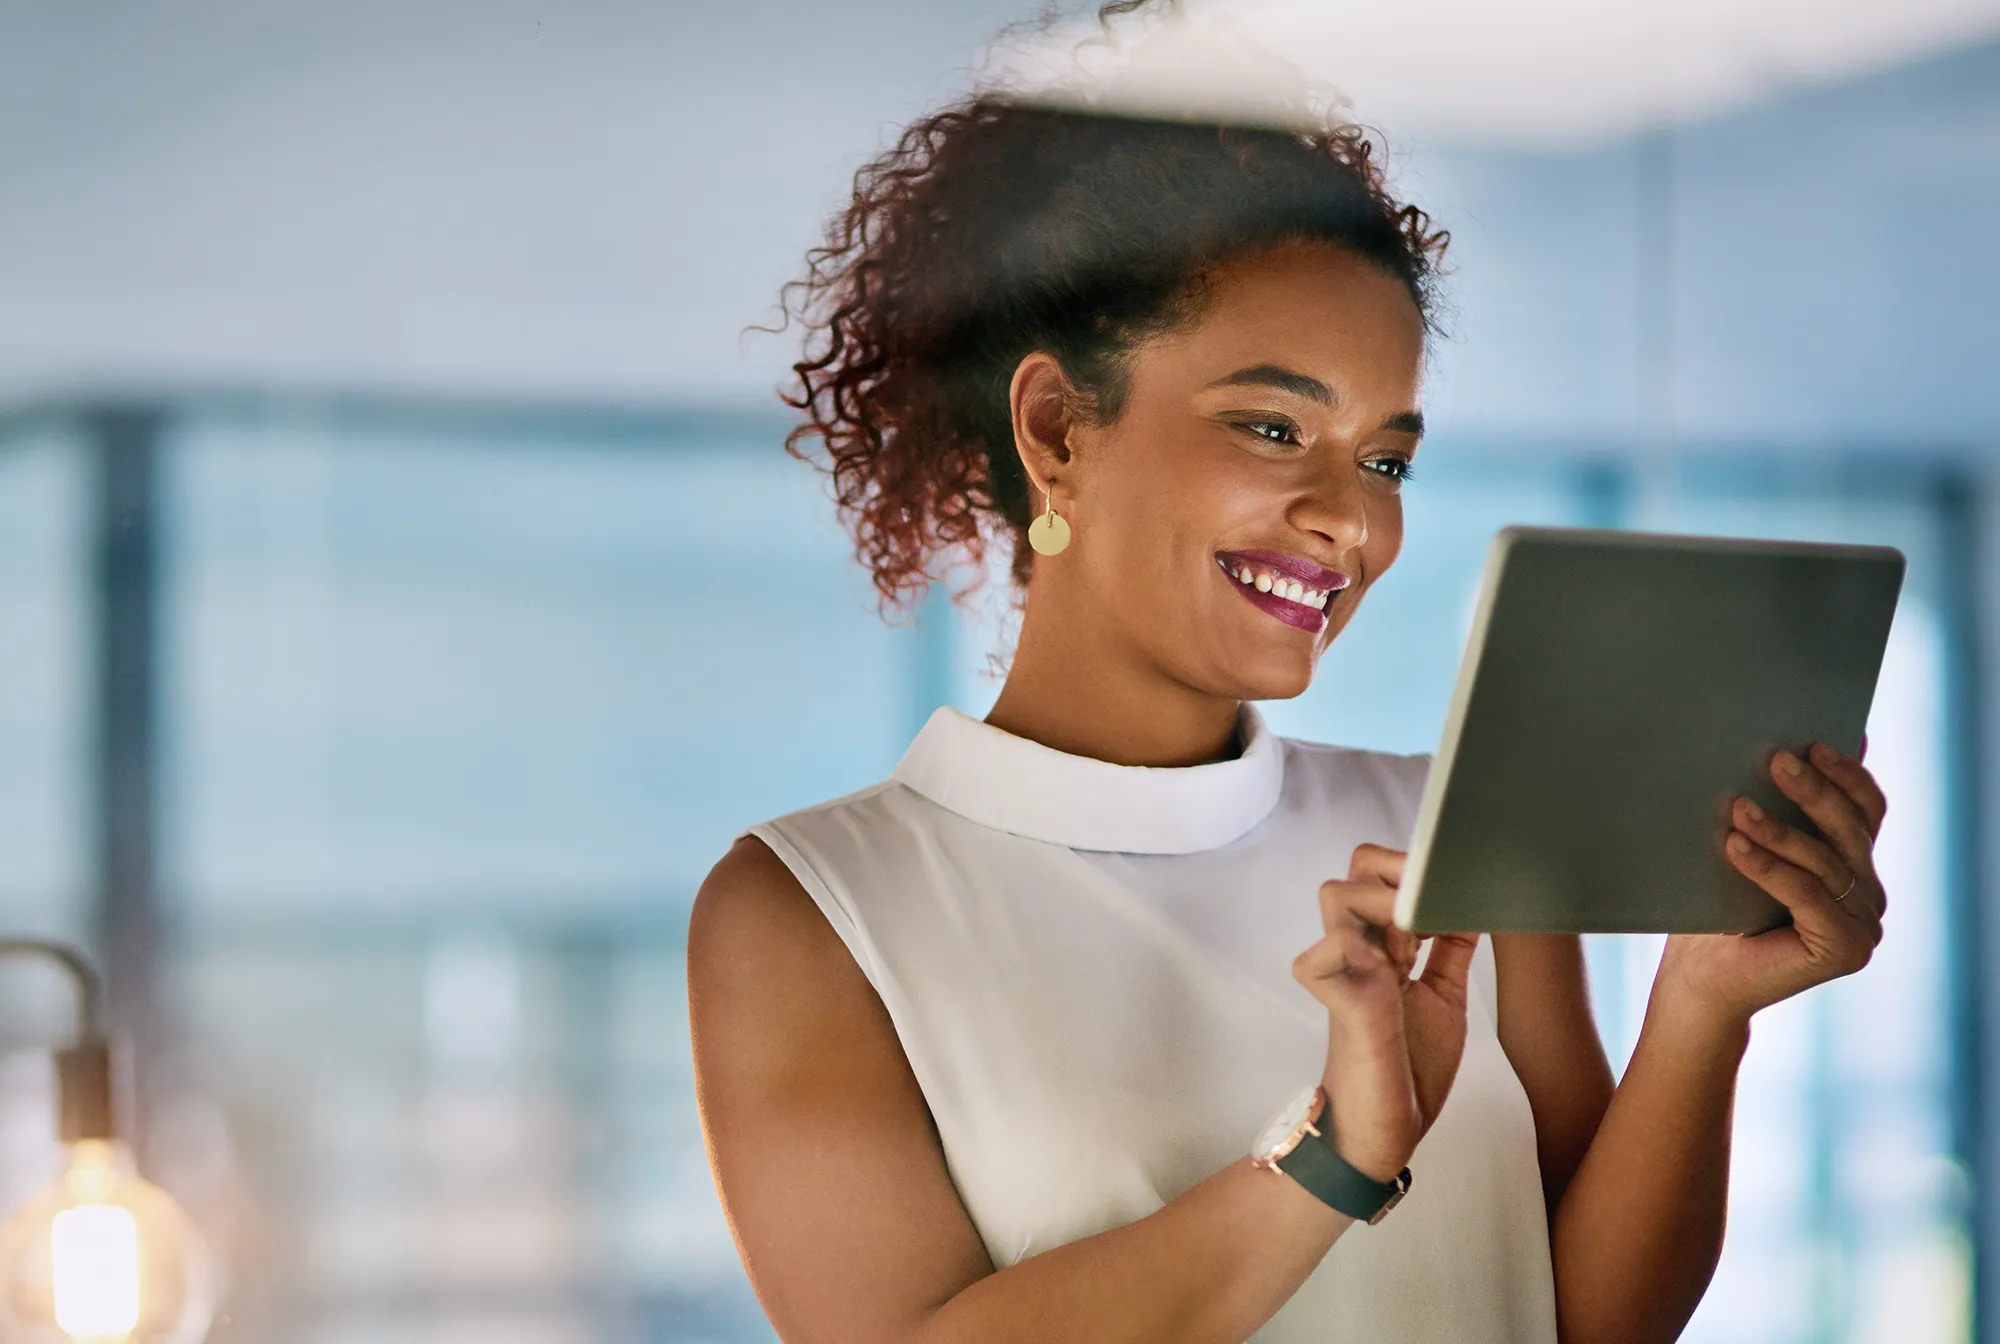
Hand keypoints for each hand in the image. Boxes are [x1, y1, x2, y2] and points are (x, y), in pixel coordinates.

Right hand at [1292, 844, 1479, 1181]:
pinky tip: (1391, 968)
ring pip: (1335, 896)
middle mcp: (1359, 951)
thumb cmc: (1408, 1068)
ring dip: (1379, 902)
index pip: (1380, 874)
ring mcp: (1343, 974)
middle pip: (1355, 870)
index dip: (1414, 870)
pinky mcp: (1337, 1005)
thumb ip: (1449, 950)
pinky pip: (1318, 958)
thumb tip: (1471, 904)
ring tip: (1414, 937)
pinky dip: (1352, 950)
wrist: (1385, 1132)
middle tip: (1431, 907)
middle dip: (1397, 872)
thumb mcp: (1442, 997)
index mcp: (1383, 946)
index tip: (1451, 894)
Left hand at [1655, 739, 1887, 1027]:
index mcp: (1855, 865)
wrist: (1702, 978)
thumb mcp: (1749, 848)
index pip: (1866, 809)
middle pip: (1849, 830)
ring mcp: (1863, 925)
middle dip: (1813, 792)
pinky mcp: (1846, 950)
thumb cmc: (1717, 909)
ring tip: (1738, 807)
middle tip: (1776, 760)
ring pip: (1825, 863)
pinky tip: (1735, 847)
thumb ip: (1773, 808)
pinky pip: (1808, 897)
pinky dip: (1770, 868)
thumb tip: (1780, 748)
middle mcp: (1868, 895)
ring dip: (1779, 831)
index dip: (1846, 774)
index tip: (1812, 742)